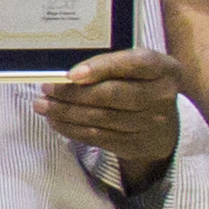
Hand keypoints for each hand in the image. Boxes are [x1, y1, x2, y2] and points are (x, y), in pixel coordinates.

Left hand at [31, 46, 182, 172]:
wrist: (165, 126)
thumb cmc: (142, 85)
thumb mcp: (138, 67)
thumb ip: (112, 64)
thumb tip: (67, 72)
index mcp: (163, 69)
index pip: (133, 64)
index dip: (101, 68)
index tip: (71, 74)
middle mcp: (161, 96)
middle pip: (112, 94)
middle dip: (73, 92)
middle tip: (46, 88)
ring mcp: (150, 124)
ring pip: (100, 118)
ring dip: (66, 112)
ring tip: (43, 105)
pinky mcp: (135, 144)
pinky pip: (98, 137)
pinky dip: (72, 129)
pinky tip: (55, 121)